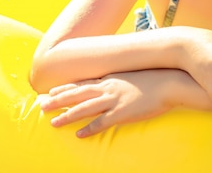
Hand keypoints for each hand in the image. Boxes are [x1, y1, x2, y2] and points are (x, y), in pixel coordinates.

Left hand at [40, 70, 171, 137]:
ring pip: (84, 108)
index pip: (82, 83)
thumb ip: (121, 80)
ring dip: (67, 116)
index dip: (65, 88)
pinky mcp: (122, 112)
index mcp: (110, 79)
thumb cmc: (154, 78)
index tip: (51, 90)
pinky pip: (102, 122)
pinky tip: (79, 134)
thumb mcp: (133, 76)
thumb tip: (115, 83)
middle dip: (58, 100)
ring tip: (53, 122)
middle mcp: (108, 87)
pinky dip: (89, 128)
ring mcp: (114, 100)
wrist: (169, 82)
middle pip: (77, 94)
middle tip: (42, 105)